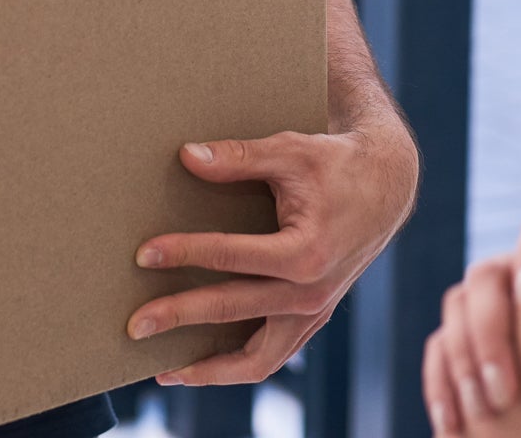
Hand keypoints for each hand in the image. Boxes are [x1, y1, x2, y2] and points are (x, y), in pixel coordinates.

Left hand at [126, 117, 418, 385]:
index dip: (184, 253)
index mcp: (305, 251)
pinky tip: (203, 361)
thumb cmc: (335, 162)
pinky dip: (238, 364)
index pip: (230, 256)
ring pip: (257, 359)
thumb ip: (238, 157)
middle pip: (232, 311)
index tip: (144, 255)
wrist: (386, 183)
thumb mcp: (289, 150)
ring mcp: (314, 311)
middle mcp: (311, 292)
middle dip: (179, 317)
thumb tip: (186, 156)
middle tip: (134, 324)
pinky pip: (273, 355)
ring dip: (209, 368)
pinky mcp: (314, 316)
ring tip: (165, 370)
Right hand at [422, 212, 520, 433]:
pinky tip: (453, 422)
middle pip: (486, 276)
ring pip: (456, 307)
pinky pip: (437, 350)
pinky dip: (440, 385)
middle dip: (490, 332)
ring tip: (484, 410)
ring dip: (464, 360)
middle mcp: (515, 272)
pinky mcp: (458, 337)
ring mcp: (483, 301)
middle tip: (508, 392)